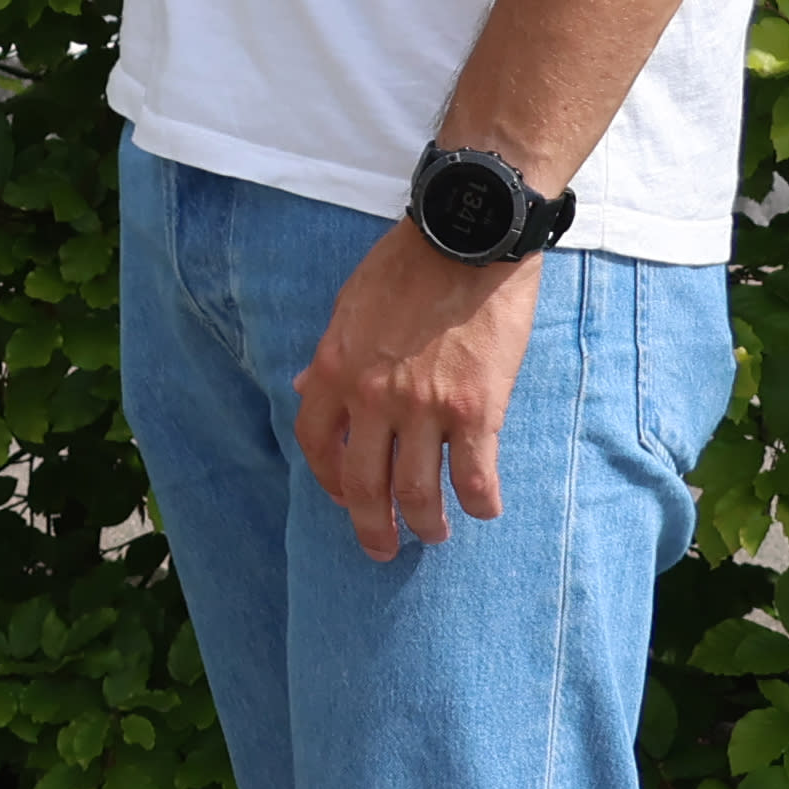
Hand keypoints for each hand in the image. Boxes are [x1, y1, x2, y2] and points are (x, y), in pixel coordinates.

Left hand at [293, 234, 536, 558]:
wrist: (467, 238)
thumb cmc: (408, 266)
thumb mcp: (349, 306)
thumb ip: (329, 356)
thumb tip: (305, 385)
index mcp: (334, 370)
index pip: (317, 445)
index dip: (329, 481)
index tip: (345, 495)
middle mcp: (372, 398)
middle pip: (363, 485)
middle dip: (371, 527)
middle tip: (381, 550)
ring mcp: (425, 408)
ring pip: (418, 493)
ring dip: (426, 524)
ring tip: (434, 534)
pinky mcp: (477, 409)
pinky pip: (475, 476)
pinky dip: (480, 503)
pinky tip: (483, 509)